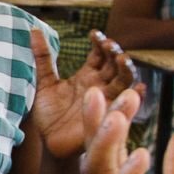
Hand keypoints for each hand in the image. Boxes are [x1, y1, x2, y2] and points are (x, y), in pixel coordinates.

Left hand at [30, 27, 136, 157]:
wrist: (48, 143)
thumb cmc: (47, 114)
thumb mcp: (44, 83)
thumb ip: (42, 58)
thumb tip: (33, 29)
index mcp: (87, 75)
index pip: (99, 54)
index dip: (100, 43)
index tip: (94, 34)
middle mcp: (101, 85)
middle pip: (115, 64)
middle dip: (115, 53)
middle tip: (109, 45)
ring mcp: (107, 100)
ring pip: (124, 80)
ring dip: (127, 69)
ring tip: (123, 59)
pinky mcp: (109, 116)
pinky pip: (128, 106)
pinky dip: (137, 96)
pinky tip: (139, 88)